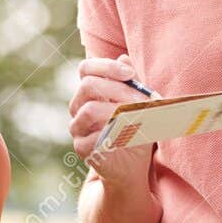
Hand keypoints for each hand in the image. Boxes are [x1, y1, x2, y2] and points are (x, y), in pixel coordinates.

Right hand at [70, 54, 155, 183]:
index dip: (106, 66)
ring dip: (119, 111)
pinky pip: (94, 135)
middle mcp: (78, 106)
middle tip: (144, 100)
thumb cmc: (136, 130)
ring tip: (140, 118)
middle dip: (119, 90)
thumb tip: (125, 57)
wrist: (133, 166)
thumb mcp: (139, 104)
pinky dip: (117, 133)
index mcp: (90, 92)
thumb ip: (132, 82)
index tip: (130, 73)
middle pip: (88, 85)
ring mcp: (77, 127)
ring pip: (89, 110)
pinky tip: (132, 136)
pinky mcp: (81, 148)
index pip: (86, 69)